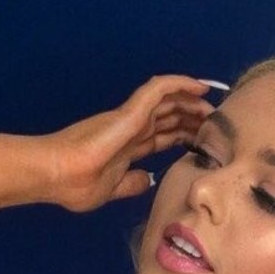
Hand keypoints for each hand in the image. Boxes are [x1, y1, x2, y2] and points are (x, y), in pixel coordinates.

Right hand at [45, 75, 214, 210]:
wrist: (59, 175)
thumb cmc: (77, 186)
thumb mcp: (113, 190)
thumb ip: (132, 183)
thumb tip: (148, 179)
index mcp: (127, 148)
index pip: (161, 137)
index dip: (182, 137)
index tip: (203, 142)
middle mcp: (130, 129)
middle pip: (168, 117)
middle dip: (192, 118)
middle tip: (215, 122)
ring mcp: (130, 117)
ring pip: (167, 100)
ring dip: (191, 99)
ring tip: (212, 103)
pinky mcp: (130, 111)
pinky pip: (158, 89)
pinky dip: (179, 83)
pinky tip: (199, 85)